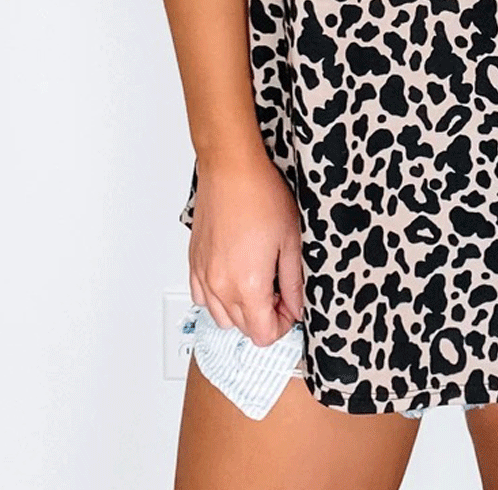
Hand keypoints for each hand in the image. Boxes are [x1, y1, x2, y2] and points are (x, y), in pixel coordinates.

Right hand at [188, 149, 303, 346]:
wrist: (231, 170)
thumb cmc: (261, 196)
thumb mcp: (291, 241)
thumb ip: (293, 282)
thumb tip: (296, 306)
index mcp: (248, 285)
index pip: (263, 335)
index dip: (283, 324)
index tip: (291, 304)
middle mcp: (221, 286)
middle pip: (243, 329)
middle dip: (265, 316)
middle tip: (279, 290)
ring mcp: (203, 275)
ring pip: (221, 317)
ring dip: (241, 310)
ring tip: (257, 283)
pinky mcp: (194, 262)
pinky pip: (202, 297)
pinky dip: (218, 298)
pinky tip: (234, 277)